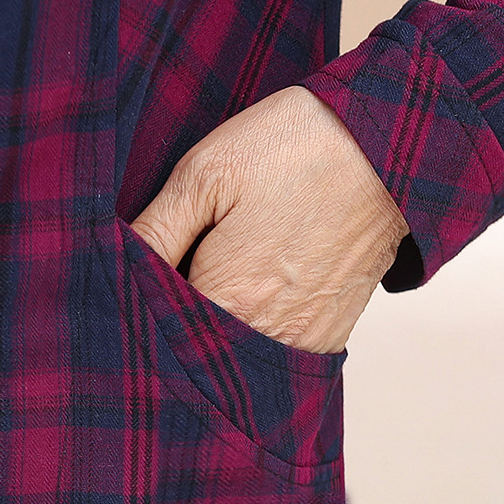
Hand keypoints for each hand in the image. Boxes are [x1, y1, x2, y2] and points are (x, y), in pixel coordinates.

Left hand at [129, 86, 409, 353]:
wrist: (390, 149)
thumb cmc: (294, 150)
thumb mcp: (207, 174)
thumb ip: (155, 231)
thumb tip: (113, 266)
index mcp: (225, 296)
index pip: (155, 329)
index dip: (137, 307)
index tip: (134, 280)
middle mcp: (264, 333)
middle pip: (195, 350)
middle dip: (173, 325)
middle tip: (179, 274)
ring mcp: (303, 339)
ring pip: (236, 355)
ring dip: (215, 331)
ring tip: (218, 280)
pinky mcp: (330, 333)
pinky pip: (276, 352)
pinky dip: (254, 334)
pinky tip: (251, 295)